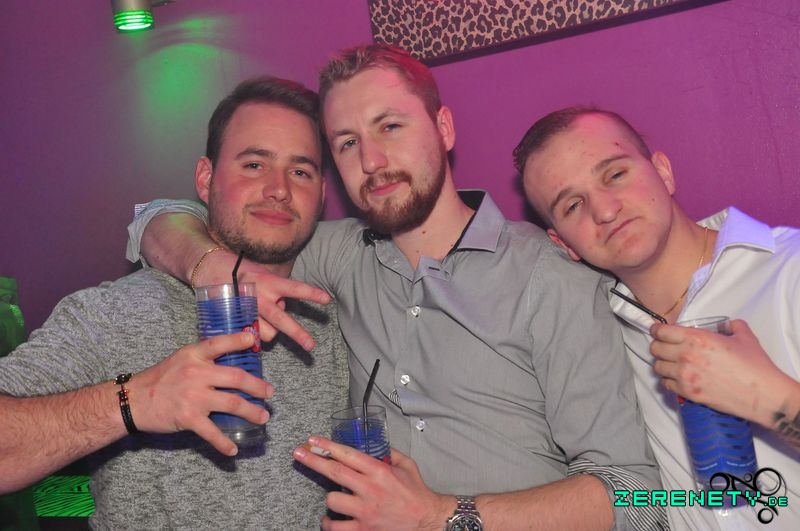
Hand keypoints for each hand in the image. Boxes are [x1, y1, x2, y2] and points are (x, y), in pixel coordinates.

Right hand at [129, 331, 273, 455]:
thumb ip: (203, 358)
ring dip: (251, 412)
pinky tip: (233, 449)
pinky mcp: (188, 417)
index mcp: (194, 355)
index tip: (254, 340)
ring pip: (232, 403)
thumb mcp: (181, 359)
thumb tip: (231, 358)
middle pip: (236, 377)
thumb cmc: (160, 378)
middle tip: (269, 393)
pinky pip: (212, 432)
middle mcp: (196, 373)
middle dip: (257, 386)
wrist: (132, 400)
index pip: (219, 343)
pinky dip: (224, 443)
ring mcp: (194, 396)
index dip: (238, 340)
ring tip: (263, 417)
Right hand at [196, 249, 330, 349]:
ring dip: (269, 331)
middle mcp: (260, 295)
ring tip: (260, 320)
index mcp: (270, 281)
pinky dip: (253, 336)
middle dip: (297, 334)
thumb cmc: (246, 272)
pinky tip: (249, 332)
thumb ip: (277, 293)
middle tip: (311, 346)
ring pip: (266, 332)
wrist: (213, 268)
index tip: (327, 299)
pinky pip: (251, 335)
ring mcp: (248, 308)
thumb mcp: (266, 276)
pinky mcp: (236, 318)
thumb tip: (284, 310)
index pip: (295, 288)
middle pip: (281, 320)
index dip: (311, 293)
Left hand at [293, 436, 453, 530]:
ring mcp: (365, 511)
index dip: (327, 446)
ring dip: (330, 498)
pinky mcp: (363, 530)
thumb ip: (389, 454)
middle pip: (334, 472)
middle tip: (298, 453)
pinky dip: (330, 522)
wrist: (427, 520)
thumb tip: (374, 446)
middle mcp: (370, 489)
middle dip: (313, 460)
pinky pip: (336, 527)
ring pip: (332, 500)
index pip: (348, 455)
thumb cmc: (416, 492)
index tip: (313, 440)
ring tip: (335, 497)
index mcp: (380, 471)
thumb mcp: (407, 465)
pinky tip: (331, 519)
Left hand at [650, 319, 785, 421]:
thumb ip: (731, 326)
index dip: (657, 330)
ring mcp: (685, 376)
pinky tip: (677, 378)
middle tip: (665, 347)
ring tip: (671, 363)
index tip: (657, 331)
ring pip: (657, 367)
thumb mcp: (744, 336)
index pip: (662, 332)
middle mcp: (686, 355)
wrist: (761, 394)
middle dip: (659, 346)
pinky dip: (669, 380)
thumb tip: (724, 326)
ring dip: (663, 364)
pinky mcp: (687, 392)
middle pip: (655, 349)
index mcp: (697, 338)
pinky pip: (665, 384)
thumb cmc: (754, 365)